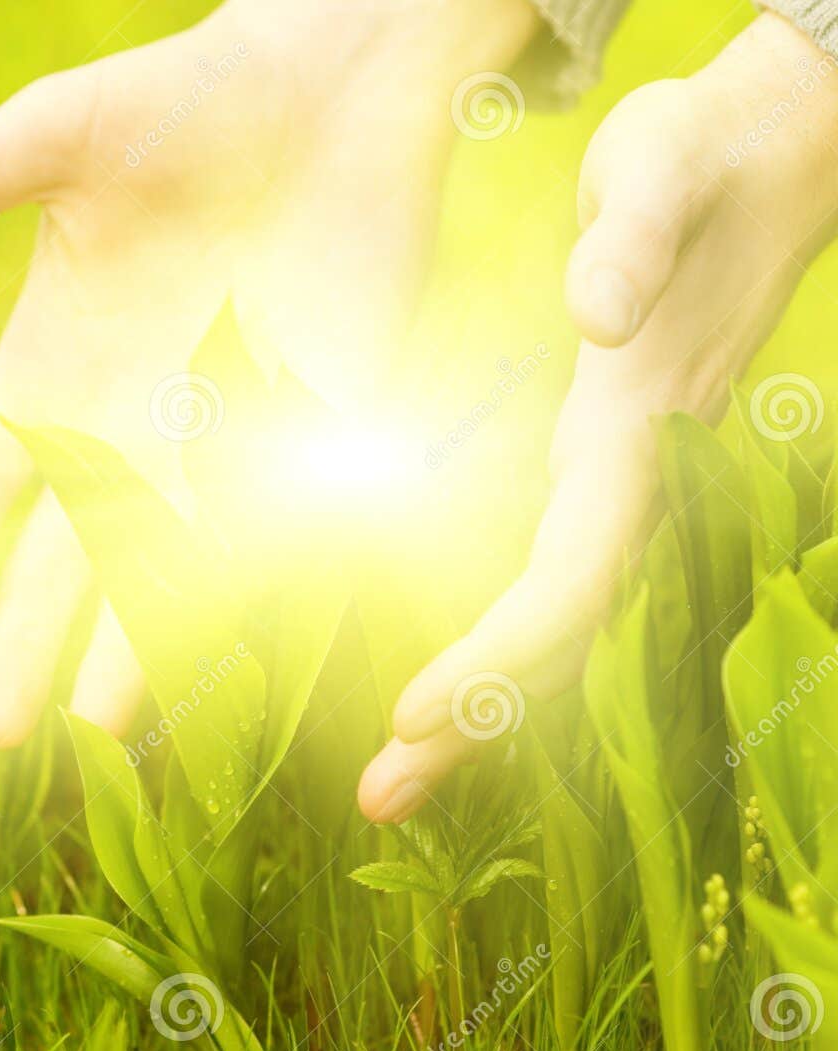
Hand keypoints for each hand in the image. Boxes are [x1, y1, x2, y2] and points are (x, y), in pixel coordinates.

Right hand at [0, 0, 541, 746]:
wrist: (337, 84)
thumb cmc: (187, 97)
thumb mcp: (55, 132)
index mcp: (47, 365)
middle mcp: (120, 420)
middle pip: (57, 556)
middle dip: (23, 643)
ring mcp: (212, 435)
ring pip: (156, 567)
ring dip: (128, 649)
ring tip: (97, 731)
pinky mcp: (305, 431)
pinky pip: (262, 534)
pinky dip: (233, 598)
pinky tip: (214, 659)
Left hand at [360, 12, 837, 822]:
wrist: (765, 162)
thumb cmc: (701, 160)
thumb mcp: (663, 165)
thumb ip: (632, 238)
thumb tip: (594, 315)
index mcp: (634, 431)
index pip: (572, 571)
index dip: (503, 650)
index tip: (416, 708)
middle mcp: (629, 482)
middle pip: (559, 635)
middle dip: (474, 722)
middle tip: (377, 800)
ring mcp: (616, 490)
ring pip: (552, 630)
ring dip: (476, 712)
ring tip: (389, 790)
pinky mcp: (594, 479)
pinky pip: (542, 593)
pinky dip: (493, 657)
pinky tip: (436, 702)